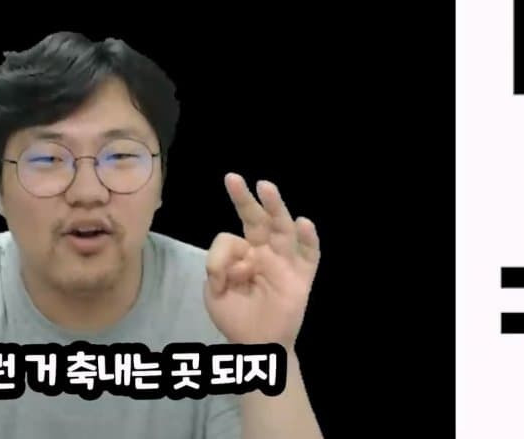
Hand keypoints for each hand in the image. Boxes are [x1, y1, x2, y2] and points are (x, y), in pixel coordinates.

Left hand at [204, 173, 320, 349]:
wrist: (257, 345)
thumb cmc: (236, 315)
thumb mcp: (214, 292)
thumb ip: (217, 268)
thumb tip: (233, 259)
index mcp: (242, 253)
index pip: (230, 240)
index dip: (222, 256)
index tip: (217, 277)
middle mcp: (264, 250)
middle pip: (257, 219)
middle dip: (246, 199)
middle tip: (232, 178)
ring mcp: (285, 261)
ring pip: (282, 229)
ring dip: (275, 207)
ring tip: (265, 186)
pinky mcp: (302, 276)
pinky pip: (309, 254)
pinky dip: (308, 239)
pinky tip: (304, 223)